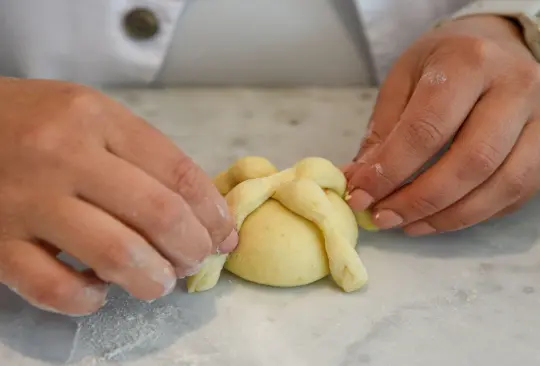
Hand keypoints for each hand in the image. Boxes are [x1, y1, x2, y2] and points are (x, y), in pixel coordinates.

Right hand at [0, 78, 236, 314]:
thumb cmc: (33, 122)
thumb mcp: (91, 118)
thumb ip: (143, 156)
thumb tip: (200, 211)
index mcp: (97, 118)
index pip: (178, 173)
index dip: (213, 213)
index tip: (224, 235)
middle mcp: (64, 155)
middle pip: (158, 214)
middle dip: (192, 248)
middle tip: (194, 261)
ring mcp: (26, 200)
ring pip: (116, 254)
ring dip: (153, 279)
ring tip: (159, 282)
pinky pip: (55, 288)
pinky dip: (89, 300)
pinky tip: (99, 292)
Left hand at [345, 15, 539, 235]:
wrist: (496, 46)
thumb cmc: (443, 63)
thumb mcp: (403, 80)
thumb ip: (383, 131)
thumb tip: (359, 182)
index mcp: (468, 62)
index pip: (427, 128)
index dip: (390, 170)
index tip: (359, 195)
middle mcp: (515, 87)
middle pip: (470, 161)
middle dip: (420, 200)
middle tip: (382, 217)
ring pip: (502, 184)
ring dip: (448, 216)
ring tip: (407, 224)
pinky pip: (516, 193)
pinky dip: (474, 214)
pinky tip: (439, 218)